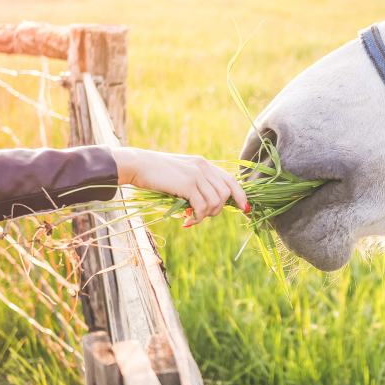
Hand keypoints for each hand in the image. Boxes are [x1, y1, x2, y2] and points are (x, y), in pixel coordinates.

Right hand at [111, 148, 247, 226]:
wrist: (138, 165)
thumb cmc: (155, 174)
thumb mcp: (180, 175)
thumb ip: (195, 185)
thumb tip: (205, 206)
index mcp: (203, 164)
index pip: (230, 179)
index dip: (240, 195)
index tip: (245, 208)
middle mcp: (203, 167)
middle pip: (225, 194)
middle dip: (217, 210)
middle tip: (200, 215)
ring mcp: (196, 175)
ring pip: (216, 202)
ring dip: (206, 215)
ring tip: (191, 217)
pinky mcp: (187, 184)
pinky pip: (202, 206)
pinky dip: (197, 218)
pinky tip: (187, 221)